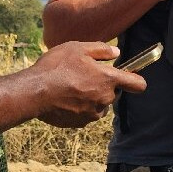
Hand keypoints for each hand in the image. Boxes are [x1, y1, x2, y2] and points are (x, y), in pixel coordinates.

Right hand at [31, 41, 145, 127]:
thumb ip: (101, 50)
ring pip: (100, 104)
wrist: (34, 92)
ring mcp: (93, 113)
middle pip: (114, 93)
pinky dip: (79, 106)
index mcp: (109, 79)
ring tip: (71, 86)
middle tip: (85, 74)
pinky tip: (64, 98)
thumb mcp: (78, 48)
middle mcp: (105, 99)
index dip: (136, 80)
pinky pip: (86, 113)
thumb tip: (116, 52)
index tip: (129, 76)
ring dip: (92, 97)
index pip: (138, 85)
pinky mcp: (80, 123)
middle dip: (104, 85)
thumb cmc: (56, 66)